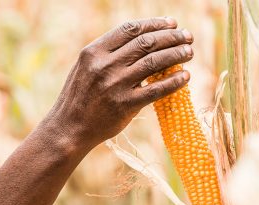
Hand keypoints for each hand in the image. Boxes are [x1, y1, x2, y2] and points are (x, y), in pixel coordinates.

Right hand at [50, 17, 193, 146]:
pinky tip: (186, 77)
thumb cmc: (79, 96)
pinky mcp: (125, 105)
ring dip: (176, 54)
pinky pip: (156, 90)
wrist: (68, 128)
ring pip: (154, 62)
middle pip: (146, 43)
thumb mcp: (86, 67)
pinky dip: (174, 82)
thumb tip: (142, 42)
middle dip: (171, 36)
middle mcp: (105, 65)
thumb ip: (109, 53)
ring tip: (189, 52)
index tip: (172, 23)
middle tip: (188, 36)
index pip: (130, 29)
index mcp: (94, 51)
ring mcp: (115, 85)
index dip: (155, 24)